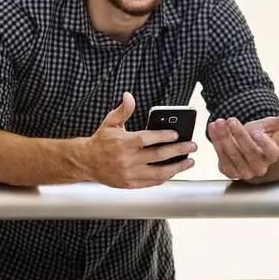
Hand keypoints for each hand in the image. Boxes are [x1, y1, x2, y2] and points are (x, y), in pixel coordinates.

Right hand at [80, 92, 196, 188]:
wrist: (86, 162)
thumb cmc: (101, 141)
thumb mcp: (110, 123)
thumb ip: (123, 110)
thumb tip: (129, 95)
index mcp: (123, 143)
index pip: (147, 139)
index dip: (164, 136)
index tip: (177, 134)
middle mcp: (127, 159)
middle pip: (158, 156)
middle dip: (179, 150)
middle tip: (193, 146)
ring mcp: (129, 173)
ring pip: (159, 172)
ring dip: (178, 167)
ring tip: (190, 161)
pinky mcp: (130, 184)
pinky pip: (152, 182)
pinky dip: (166, 177)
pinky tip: (175, 171)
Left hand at [209, 112, 278, 180]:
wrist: (241, 143)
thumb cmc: (256, 134)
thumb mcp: (269, 126)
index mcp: (272, 156)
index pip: (271, 152)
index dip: (263, 143)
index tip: (256, 132)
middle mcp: (259, 167)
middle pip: (249, 152)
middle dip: (238, 135)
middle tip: (231, 120)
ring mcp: (243, 172)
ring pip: (233, 153)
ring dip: (224, 136)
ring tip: (219, 122)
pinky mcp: (229, 172)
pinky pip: (221, 156)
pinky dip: (215, 141)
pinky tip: (213, 128)